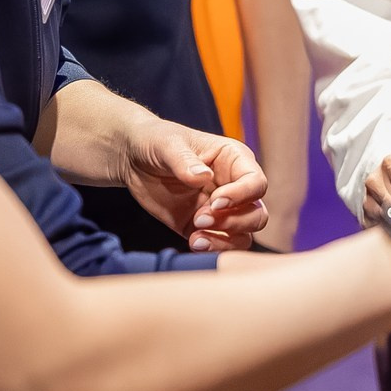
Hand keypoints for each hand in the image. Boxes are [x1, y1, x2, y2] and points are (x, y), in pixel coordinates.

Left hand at [122, 119, 268, 252]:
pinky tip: (193, 242)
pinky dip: (213, 249)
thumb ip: (184, 160)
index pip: (256, 183)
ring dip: (225, 240)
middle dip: (234, 222)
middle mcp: (234, 187)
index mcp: (234, 160)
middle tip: (200, 218)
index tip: (215, 201)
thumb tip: (203, 177)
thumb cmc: (156, 141)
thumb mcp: (167, 144)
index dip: (241, 196)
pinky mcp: (203, 227)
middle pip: (257, 213)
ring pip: (245, 234)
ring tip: (196, 236)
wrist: (133, 158)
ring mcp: (221, 210)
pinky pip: (221, 244)